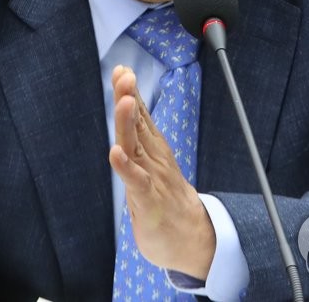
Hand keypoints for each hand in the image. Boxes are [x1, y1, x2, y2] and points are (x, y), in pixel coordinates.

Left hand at [108, 66, 215, 279]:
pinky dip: (125, 166)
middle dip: (129, 98)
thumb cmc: (166, 198)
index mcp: (152, 149)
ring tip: (124, 101)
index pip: (139, 116)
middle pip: (137, 124)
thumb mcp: (151, 162)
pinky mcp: (148, 200)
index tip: (122, 70)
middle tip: (124, 75)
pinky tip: (115, 153)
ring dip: (128, 123)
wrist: (192, 237)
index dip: (129, 93)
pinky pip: (136, 180)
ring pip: (136, 146)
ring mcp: (152, 177)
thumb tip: (129, 103)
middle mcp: (152, 158)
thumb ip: (139, 135)